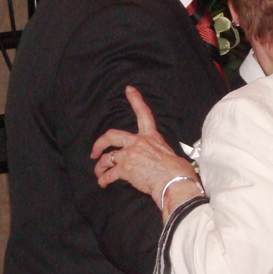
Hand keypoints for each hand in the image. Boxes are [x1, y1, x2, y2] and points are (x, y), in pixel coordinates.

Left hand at [91, 86, 196, 205]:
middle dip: (99, 143)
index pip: (143, 114)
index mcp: (151, 137)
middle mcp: (137, 142)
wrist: (174, 181)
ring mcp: (129, 155)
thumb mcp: (169, 153)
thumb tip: (160, 161)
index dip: (135, 100)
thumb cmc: (178, 171)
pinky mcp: (124, 169)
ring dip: (100, 167)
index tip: (129, 90)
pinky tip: (103, 183)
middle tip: (95, 152)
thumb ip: (159, 153)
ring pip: (106, 158)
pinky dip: (104, 180)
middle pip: (111, 136)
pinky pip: (108, 174)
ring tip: (99, 174)